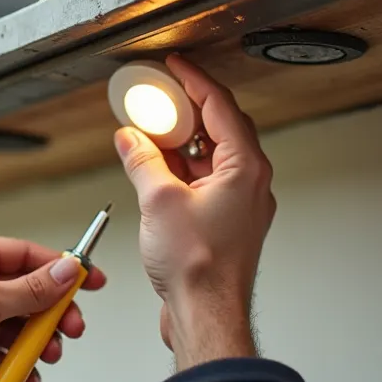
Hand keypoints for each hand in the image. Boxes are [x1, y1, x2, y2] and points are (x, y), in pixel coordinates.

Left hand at [0, 233, 106, 381]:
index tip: (91, 281)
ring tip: (44, 356)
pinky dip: (13, 365)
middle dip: (52, 315)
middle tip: (70, 329)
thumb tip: (65, 274)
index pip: (30, 257)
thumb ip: (30, 290)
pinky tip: (23, 375)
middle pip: (27, 295)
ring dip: (34, 343)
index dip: (64, 270)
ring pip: (15, 327)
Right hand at [114, 54, 274, 369]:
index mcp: (244, 168)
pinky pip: (207, 182)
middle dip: (189, 109)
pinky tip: (157, 169)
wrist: (207, 315)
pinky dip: (184, 168)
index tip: (177, 66)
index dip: (196, 80)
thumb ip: (143, 161)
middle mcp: (250, 183)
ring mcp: (241, 205)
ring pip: (214, 157)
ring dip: (184, 142)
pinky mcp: (227, 224)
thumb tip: (130, 139)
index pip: (222, 106)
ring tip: (152, 131)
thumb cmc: (199, 269)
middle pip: (222, 128)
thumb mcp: (158, 201)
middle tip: (163, 96)